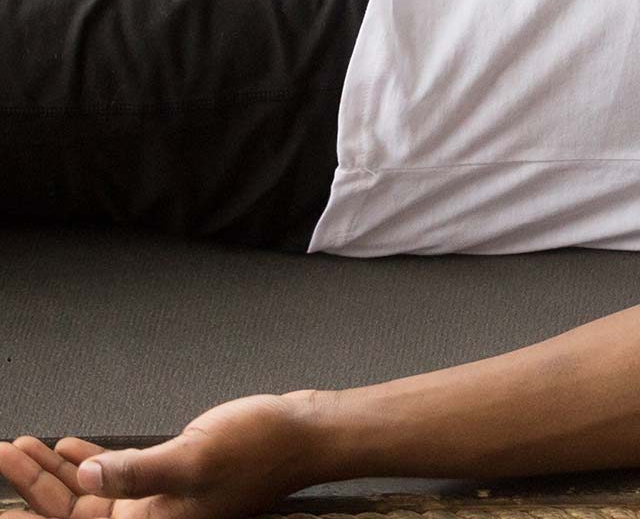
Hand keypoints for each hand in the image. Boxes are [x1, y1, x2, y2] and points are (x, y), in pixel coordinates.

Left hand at [1, 393, 326, 518]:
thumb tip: (84, 476)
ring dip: (55, 471)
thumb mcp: (192, 458)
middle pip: (73, 509)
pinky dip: (88, 462)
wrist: (306, 433)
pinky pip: (115, 476)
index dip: (31, 508)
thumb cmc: (262, 448)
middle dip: (34, 483)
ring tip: (24, 447)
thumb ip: (135, 470)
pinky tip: (71, 447)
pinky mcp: (171, 477)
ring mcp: (160, 500)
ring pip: (89, 492)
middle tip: (5, 453)